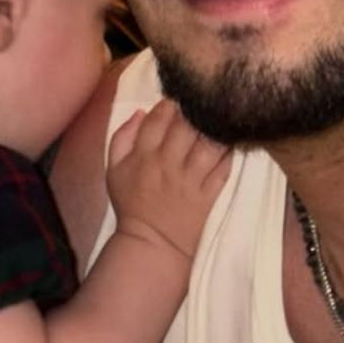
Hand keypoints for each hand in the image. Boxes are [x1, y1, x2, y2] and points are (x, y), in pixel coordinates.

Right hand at [105, 100, 229, 259]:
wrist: (151, 243)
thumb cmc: (131, 203)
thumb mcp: (113, 169)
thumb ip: (122, 137)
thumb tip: (141, 112)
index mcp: (143, 156)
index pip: (158, 120)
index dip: (169, 105)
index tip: (176, 99)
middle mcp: (168, 164)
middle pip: (187, 127)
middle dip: (196, 110)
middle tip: (202, 103)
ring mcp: (191, 180)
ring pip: (209, 145)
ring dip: (216, 128)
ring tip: (220, 117)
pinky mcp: (209, 195)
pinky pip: (224, 169)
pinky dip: (229, 153)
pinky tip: (230, 141)